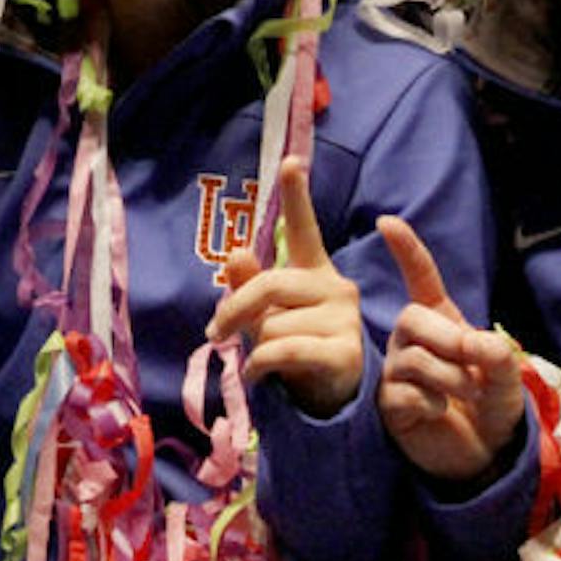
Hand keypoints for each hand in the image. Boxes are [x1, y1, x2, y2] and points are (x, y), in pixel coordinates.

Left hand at [206, 156, 363, 417]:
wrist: (333, 400)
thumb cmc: (298, 349)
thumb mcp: (269, 317)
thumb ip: (251, 287)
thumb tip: (235, 253)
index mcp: (315, 273)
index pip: (305, 231)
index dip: (297, 196)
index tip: (290, 161)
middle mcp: (335, 288)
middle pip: (270, 284)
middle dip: (236, 309)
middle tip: (215, 332)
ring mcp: (344, 319)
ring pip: (272, 324)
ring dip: (255, 348)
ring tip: (264, 362)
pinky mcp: (345, 352)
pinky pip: (282, 350)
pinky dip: (260, 366)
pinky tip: (258, 377)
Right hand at [378, 217, 522, 482]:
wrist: (484, 457)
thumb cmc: (492, 407)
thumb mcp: (508, 378)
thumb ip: (497, 356)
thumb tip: (474, 342)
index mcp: (441, 322)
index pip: (421, 279)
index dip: (406, 250)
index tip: (387, 221)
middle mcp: (411, 341)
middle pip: (412, 318)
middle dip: (448, 338)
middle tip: (475, 365)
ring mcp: (397, 371)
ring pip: (413, 359)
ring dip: (451, 378)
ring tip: (469, 394)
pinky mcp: (389, 404)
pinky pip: (404, 394)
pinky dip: (432, 404)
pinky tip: (440, 413)